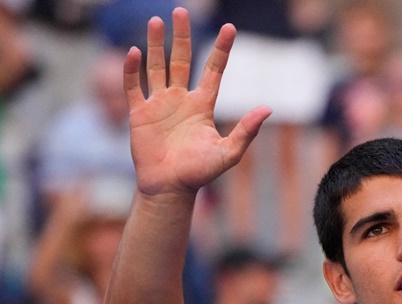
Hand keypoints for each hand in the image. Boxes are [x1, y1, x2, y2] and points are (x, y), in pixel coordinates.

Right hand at [124, 9, 270, 197]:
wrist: (170, 189)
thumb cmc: (200, 173)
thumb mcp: (229, 152)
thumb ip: (247, 130)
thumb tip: (268, 109)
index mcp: (202, 105)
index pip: (213, 70)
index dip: (221, 50)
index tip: (229, 28)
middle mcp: (180, 99)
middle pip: (181, 60)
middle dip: (181, 36)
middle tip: (180, 11)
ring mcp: (158, 104)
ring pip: (156, 66)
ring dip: (156, 44)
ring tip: (157, 20)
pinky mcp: (139, 113)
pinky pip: (134, 86)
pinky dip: (132, 70)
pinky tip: (135, 52)